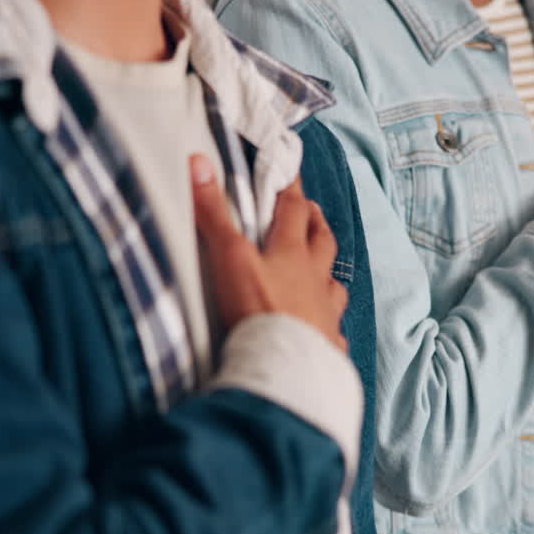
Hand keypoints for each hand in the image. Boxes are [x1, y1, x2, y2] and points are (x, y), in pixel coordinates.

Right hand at [190, 154, 347, 350]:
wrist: (284, 370)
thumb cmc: (258, 311)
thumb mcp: (229, 258)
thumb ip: (214, 215)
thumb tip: (199, 163)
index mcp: (293, 253)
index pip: (294, 209)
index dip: (290, 187)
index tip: (290, 171)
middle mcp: (315, 279)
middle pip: (323, 242)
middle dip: (316, 223)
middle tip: (312, 212)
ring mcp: (325, 313)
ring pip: (334, 285)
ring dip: (328, 273)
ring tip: (322, 270)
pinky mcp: (327, 346)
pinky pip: (333, 331)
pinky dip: (329, 325)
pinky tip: (324, 331)